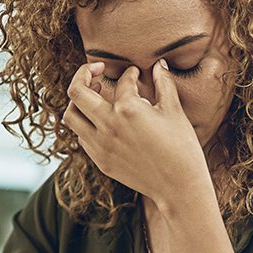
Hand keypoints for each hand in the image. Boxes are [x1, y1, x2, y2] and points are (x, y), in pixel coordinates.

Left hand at [61, 60, 211, 209]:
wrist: (179, 187)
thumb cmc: (182, 148)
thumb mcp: (174, 111)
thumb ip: (164, 84)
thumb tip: (160, 65)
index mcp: (128, 109)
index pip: (122, 82)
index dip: (130, 73)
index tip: (135, 74)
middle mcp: (108, 126)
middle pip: (76, 93)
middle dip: (83, 75)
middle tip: (96, 70)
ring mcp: (100, 146)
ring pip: (71, 117)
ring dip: (78, 101)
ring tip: (93, 94)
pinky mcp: (100, 161)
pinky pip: (81, 137)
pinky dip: (86, 124)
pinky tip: (101, 120)